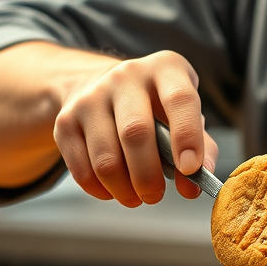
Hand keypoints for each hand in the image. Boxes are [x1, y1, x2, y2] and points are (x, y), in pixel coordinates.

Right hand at [54, 50, 218, 205]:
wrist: (100, 84)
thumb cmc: (155, 105)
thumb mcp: (184, 112)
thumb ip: (201, 146)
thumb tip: (197, 182)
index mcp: (165, 68)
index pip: (180, 100)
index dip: (187, 137)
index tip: (191, 170)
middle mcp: (126, 75)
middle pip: (135, 133)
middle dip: (148, 175)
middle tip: (155, 195)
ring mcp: (91, 96)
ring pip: (105, 158)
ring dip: (123, 189)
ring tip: (136, 197)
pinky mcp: (65, 120)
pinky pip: (81, 168)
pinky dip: (100, 190)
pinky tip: (113, 190)